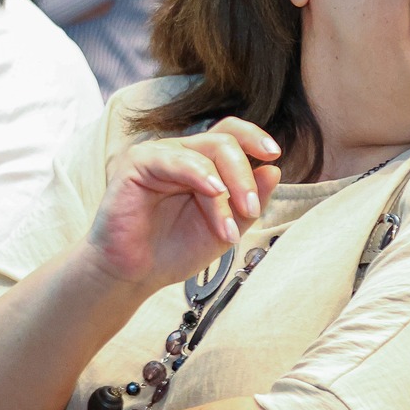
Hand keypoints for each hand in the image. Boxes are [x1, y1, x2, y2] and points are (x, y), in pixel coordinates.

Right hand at [79, 120, 281, 295]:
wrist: (134, 275)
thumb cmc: (174, 251)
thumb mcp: (225, 229)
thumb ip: (249, 201)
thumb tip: (273, 170)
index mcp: (201, 164)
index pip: (230, 134)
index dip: (254, 137)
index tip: (274, 155)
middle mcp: (181, 154)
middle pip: (224, 141)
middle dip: (244, 176)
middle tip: (251, 211)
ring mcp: (158, 156)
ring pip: (206, 151)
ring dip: (228, 187)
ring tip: (229, 226)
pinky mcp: (137, 164)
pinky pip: (175, 160)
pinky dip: (200, 174)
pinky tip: (214, 193)